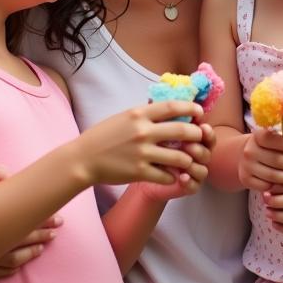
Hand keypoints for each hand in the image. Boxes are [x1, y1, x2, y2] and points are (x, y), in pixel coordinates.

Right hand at [0, 166, 61, 282]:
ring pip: (10, 259)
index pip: (20, 220)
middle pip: (19, 239)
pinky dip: (13, 266)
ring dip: (31, 251)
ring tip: (47, 243)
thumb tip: (8, 173)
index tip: (57, 214)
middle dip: (41, 233)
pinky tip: (24, 261)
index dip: (41, 218)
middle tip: (58, 226)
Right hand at [76, 100, 205, 187]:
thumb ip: (145, 114)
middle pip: (183, 131)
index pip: (173, 106)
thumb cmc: (103, 137)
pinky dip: (173, 176)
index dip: (191, 108)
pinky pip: (167, 175)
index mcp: (139, 114)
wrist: (82, 159)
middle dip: (197, 135)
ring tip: (188, 160)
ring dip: (189, 159)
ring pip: (180, 157)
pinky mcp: (139, 172)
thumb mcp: (124, 117)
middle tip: (200, 138)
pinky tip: (172, 174)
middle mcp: (143, 132)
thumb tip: (169, 109)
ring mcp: (142, 153)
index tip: (200, 112)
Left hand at [140, 121, 214, 200]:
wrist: (138, 170)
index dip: (207, 132)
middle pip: (207, 151)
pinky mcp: (187, 186)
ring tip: (184, 162)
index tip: (201, 126)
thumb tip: (168, 98)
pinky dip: (189, 181)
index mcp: (193, 139)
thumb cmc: (147, 146)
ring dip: (195, 164)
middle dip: (200, 147)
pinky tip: (181, 177)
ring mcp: (193, 172)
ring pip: (203, 169)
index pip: (207, 134)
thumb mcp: (154, 129)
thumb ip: (164, 117)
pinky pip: (194, 185)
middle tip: (188, 144)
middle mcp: (197, 155)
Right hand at [239, 126, 282, 193]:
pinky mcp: (246, 180)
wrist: (247, 158)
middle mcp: (249, 151)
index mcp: (257, 137)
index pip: (272, 139)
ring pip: (272, 175)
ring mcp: (246, 166)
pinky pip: (266, 186)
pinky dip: (277, 186)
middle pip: (276, 160)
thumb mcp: (277, 141)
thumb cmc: (268, 148)